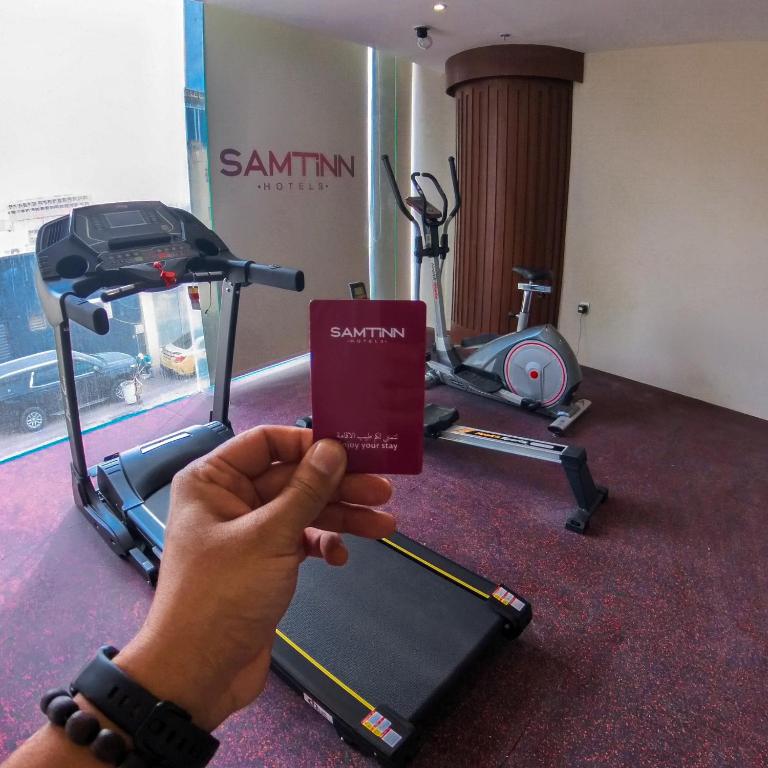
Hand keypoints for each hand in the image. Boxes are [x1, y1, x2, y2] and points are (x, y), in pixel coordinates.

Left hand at [114, 426, 394, 729]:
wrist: (200, 674)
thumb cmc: (221, 596)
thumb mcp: (269, 537)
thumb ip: (306, 490)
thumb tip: (334, 448)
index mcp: (213, 480)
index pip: (267, 443)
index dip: (309, 444)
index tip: (351, 450)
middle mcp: (230, 499)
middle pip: (293, 478)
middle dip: (338, 486)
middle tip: (382, 491)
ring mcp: (249, 531)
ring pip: (303, 509)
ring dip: (341, 517)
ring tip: (384, 525)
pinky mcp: (265, 560)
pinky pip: (300, 539)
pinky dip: (323, 544)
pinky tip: (340, 557)